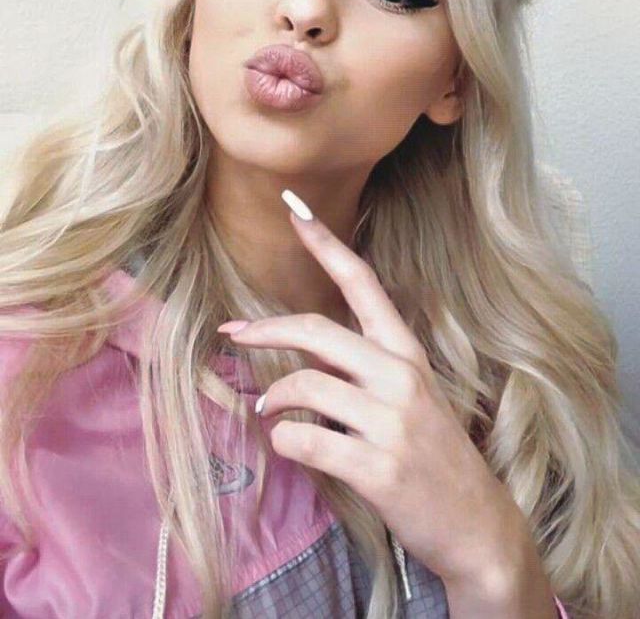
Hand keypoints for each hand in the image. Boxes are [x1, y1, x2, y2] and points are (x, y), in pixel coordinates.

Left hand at [217, 189, 534, 589]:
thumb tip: (301, 354)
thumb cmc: (435, 454)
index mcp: (407, 353)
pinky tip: (292, 445)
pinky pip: (305, 441)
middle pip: (316, 330)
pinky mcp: (378, 468)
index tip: (295, 209)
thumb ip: (363, 368)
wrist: (476, 523)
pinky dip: (285, 441)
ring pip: (304, 386)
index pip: (363, 283)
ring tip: (268, 411)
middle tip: (232, 333)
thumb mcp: (411, 397)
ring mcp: (392, 422)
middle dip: (265, 329)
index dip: (326, 244)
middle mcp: (401, 377)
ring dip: (273, 399)